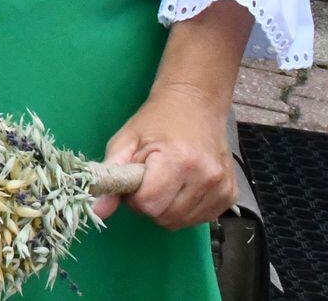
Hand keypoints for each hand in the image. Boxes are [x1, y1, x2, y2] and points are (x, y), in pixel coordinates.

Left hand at [93, 83, 235, 229]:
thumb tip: (97, 211)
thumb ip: (110, 176)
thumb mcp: (126, 140)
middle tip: (148, 179)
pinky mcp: (230, 196)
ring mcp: (222, 188)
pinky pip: (199, 219)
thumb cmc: (156, 120)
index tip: (135, 178)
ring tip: (165, 181)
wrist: (195, 103)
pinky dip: (185, 209)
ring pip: (181, 223)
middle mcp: (206, 177)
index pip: (149, 204)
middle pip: (165, 218)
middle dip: (149, 204)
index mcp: (179, 161)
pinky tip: (183, 186)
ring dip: (166, 208)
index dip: (134, 197)